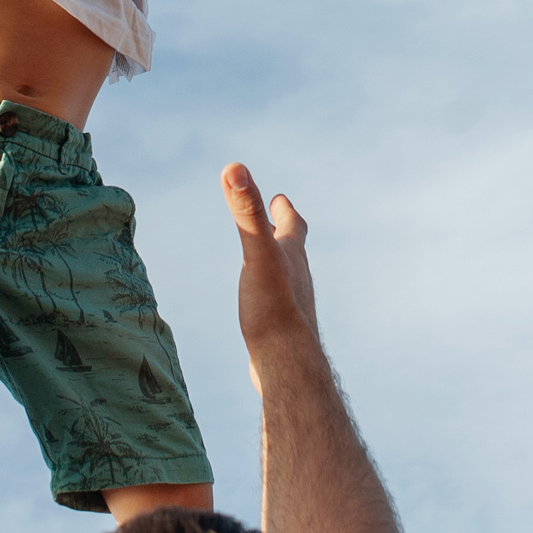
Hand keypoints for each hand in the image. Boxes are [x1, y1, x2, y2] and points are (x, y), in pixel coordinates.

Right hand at [222, 163, 318, 392]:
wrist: (287, 365)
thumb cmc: (275, 308)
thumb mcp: (257, 252)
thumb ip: (247, 211)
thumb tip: (234, 167)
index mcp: (293, 255)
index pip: (294, 224)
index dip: (286, 210)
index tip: (280, 198)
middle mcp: (298, 278)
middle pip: (295, 249)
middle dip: (286, 232)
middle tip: (280, 219)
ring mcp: (292, 305)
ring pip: (288, 278)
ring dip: (279, 265)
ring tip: (269, 263)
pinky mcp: (283, 331)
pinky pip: (277, 306)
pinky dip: (271, 296)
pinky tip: (262, 309)